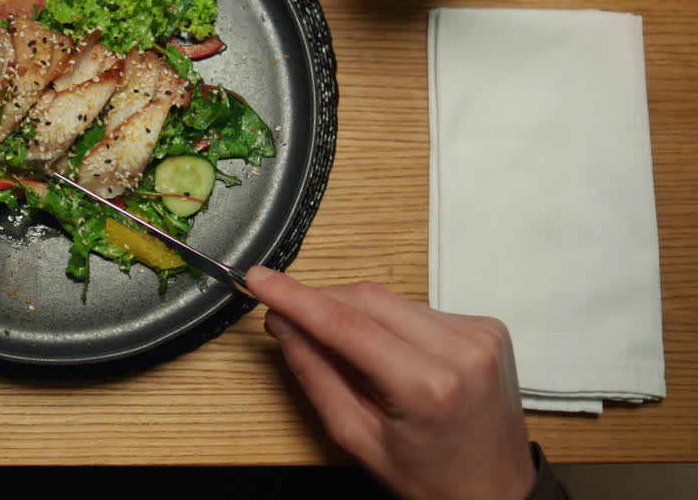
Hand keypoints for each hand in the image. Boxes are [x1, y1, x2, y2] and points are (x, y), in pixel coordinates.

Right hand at [245, 266, 534, 499]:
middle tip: (286, 319)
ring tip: (353, 359)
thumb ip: (316, 375)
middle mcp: (461, 350)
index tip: (260, 279)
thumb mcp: (358, 438)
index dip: (295, 297)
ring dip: (357, 316)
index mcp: (428, 386)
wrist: (496, 492)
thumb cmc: (432, 479)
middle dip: (320, 303)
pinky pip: (417, 308)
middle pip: (367, 299)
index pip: (346, 324)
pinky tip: (391, 356)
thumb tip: (285, 326)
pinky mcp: (486, 327)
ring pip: (390, 300)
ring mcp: (478, 334)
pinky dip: (391, 324)